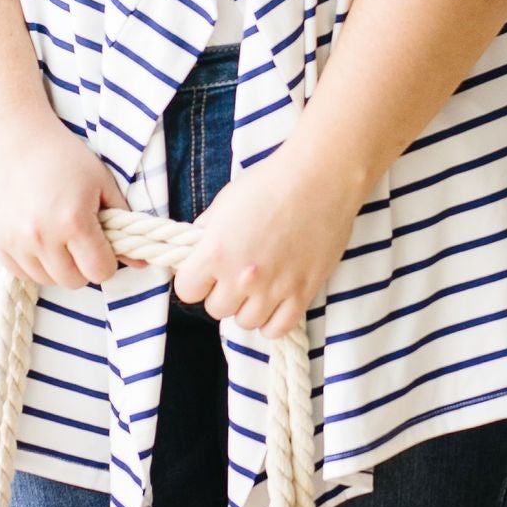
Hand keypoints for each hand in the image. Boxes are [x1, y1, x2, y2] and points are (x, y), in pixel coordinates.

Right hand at [0, 98, 126, 290]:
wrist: (12, 135)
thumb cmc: (63, 155)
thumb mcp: (102, 183)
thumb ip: (123, 223)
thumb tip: (141, 263)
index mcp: (73, 222)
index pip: (100, 272)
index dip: (107, 260)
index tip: (103, 245)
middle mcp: (42, 237)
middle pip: (74, 281)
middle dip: (83, 265)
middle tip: (80, 240)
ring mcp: (15, 242)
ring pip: (47, 281)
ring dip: (57, 266)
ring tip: (57, 236)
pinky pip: (21, 273)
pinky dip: (33, 264)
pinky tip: (37, 238)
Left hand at [169, 144, 363, 337]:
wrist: (320, 178)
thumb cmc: (271, 183)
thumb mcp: (225, 202)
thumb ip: (206, 233)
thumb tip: (196, 251)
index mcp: (216, 252)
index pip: (186, 290)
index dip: (194, 280)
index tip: (204, 272)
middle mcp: (241, 277)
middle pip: (216, 309)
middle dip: (222, 293)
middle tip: (235, 274)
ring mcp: (274, 289)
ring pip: (246, 322)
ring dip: (248, 307)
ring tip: (258, 286)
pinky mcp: (303, 293)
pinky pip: (277, 329)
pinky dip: (272, 320)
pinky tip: (274, 302)